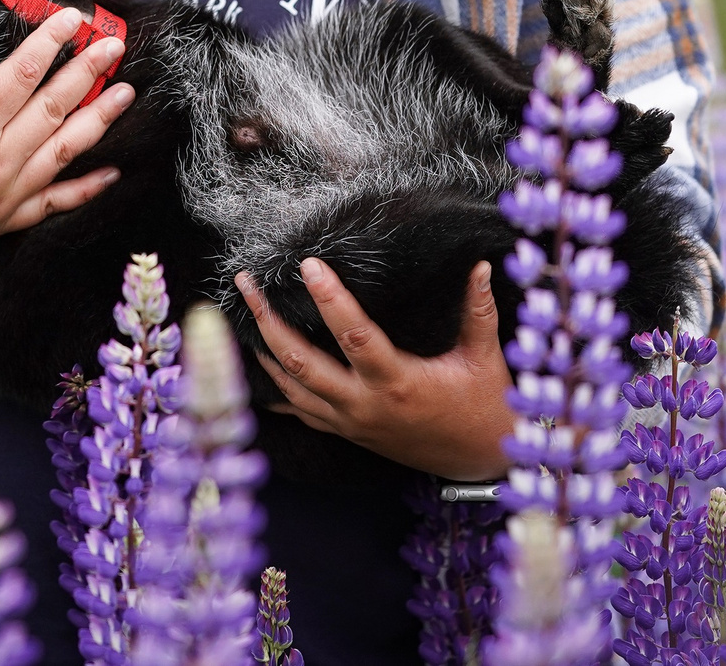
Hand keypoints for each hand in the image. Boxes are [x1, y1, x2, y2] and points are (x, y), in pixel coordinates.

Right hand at [0, 10, 133, 308]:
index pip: (23, 74)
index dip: (51, 42)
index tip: (73, 20)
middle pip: (55, 106)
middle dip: (88, 72)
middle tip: (113, 46)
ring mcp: (5, 194)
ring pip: (66, 150)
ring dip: (99, 119)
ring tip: (125, 93)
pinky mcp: (4, 220)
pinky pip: (56, 202)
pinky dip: (87, 187)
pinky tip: (111, 170)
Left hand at [235, 258, 514, 481]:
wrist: (478, 461)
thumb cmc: (484, 405)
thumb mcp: (484, 357)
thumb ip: (479, 310)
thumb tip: (483, 264)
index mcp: (397, 381)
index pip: (353, 335)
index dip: (329, 299)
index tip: (307, 264)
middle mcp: (365, 404)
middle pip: (301, 362)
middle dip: (267, 321)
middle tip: (246, 283)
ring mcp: (351, 422)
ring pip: (291, 387)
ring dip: (262, 351)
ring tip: (241, 313)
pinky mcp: (347, 432)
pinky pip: (300, 410)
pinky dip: (275, 387)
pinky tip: (255, 366)